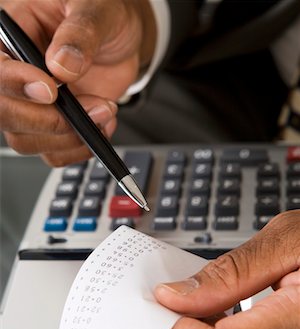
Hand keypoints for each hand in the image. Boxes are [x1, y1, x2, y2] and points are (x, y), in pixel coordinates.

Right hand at [0, 0, 155, 165]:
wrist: (122, 38)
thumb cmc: (102, 14)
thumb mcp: (96, 9)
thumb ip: (80, 33)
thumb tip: (61, 65)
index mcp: (13, 36)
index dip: (16, 84)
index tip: (51, 90)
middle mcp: (17, 76)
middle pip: (4, 113)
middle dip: (45, 121)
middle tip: (86, 109)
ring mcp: (34, 105)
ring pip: (26, 140)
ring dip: (68, 137)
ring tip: (104, 111)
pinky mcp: (54, 125)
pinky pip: (53, 152)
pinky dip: (79, 148)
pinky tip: (102, 125)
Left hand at [155, 211, 299, 328]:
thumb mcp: (291, 240)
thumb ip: (233, 271)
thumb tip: (176, 296)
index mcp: (296, 327)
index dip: (173, 328)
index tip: (156, 299)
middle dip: (176, 322)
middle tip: (165, 286)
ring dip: (193, 324)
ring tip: (190, 288)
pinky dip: (212, 328)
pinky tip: (213, 302)